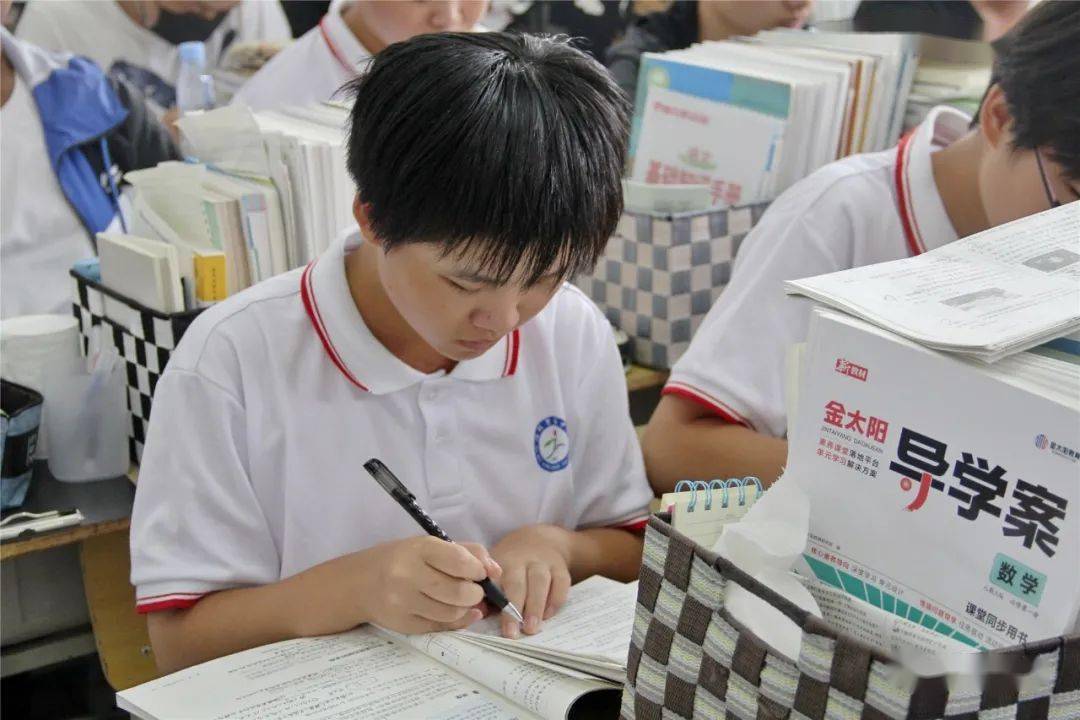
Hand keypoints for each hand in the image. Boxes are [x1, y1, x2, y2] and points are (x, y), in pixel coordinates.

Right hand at [305, 536, 501, 636]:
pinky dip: (454, 620)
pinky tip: (454, 611)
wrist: (360, 582)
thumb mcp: (429, 546)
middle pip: (459, 592)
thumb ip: (466, 552)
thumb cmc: (402, 559)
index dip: (479, 569)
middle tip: (476, 589)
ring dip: (466, 608)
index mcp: (417, 549)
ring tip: (464, 599)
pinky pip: (440, 626)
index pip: (459, 561)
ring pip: (452, 613)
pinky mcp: (403, 624)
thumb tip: (495, 571)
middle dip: (477, 593)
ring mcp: (403, 603)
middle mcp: (407, 576)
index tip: (481, 572)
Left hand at [490, 525, 572, 638]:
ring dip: (536, 605)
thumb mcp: (495, 571)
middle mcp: (521, 559)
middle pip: (517, 581)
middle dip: (515, 607)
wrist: (538, 540)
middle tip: (515, 632)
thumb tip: (478, 614)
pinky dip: (556, 599)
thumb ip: (486, 594)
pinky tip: (548, 615)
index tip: (496, 623)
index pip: (495, 582)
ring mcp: (542, 562)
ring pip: (540, 580)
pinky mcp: (560, 567)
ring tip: (532, 627)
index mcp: (500, 562)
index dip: (495, 603)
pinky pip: (561, 582)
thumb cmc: (510, 565)